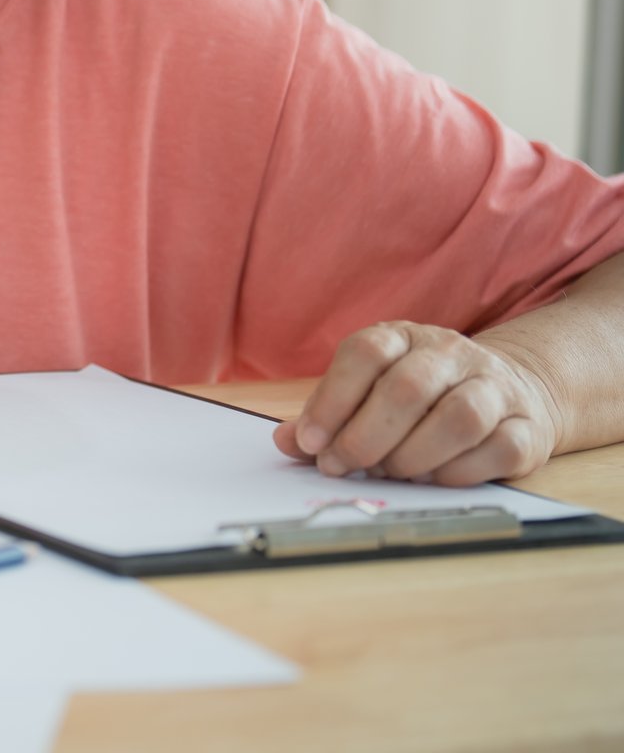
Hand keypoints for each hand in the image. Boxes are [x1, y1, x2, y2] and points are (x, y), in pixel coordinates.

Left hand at [273, 320, 560, 485]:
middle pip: (408, 388)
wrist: (511, 391)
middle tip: (341, 466)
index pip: (364, 354)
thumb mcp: (368, 392)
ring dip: (414, 455)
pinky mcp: (528, 426)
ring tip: (390, 472)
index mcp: (403, 337)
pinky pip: (499, 448)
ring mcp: (495, 387)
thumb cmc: (420, 398)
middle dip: (365, 437)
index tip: (310, 442)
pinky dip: (460, 471)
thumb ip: (327, 416)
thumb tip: (287, 442)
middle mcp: (451, 354)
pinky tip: (434, 478)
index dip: (331, 400)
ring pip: (459, 417)